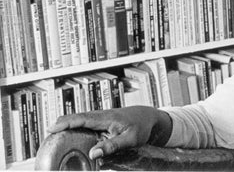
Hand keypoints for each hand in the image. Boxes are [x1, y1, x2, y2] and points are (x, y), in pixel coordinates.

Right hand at [47, 106, 171, 159]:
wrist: (150, 117)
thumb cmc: (141, 127)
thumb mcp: (130, 139)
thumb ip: (112, 146)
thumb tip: (93, 154)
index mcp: (106, 118)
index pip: (82, 119)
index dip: (66, 123)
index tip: (52, 128)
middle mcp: (101, 116)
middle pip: (77, 118)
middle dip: (62, 124)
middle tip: (47, 134)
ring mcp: (101, 118)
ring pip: (80, 120)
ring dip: (67, 125)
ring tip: (52, 135)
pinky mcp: (102, 122)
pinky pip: (85, 122)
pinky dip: (75, 126)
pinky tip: (69, 134)